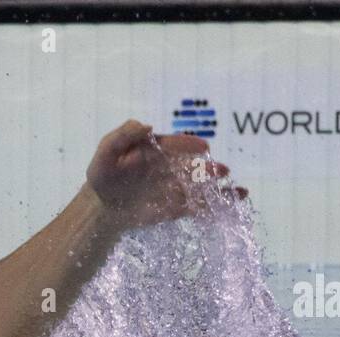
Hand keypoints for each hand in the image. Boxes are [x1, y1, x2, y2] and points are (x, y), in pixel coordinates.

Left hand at [85, 120, 245, 229]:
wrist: (101, 206)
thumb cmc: (103, 175)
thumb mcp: (106, 152)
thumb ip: (122, 136)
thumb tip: (147, 125)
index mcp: (157, 149)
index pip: (176, 145)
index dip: (190, 145)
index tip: (203, 148)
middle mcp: (171, 166)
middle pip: (194, 166)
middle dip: (209, 169)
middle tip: (222, 171)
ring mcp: (176, 187)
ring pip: (201, 186)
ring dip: (219, 187)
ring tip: (237, 191)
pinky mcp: (177, 207)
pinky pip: (199, 206)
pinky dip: (216, 206)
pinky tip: (235, 202)